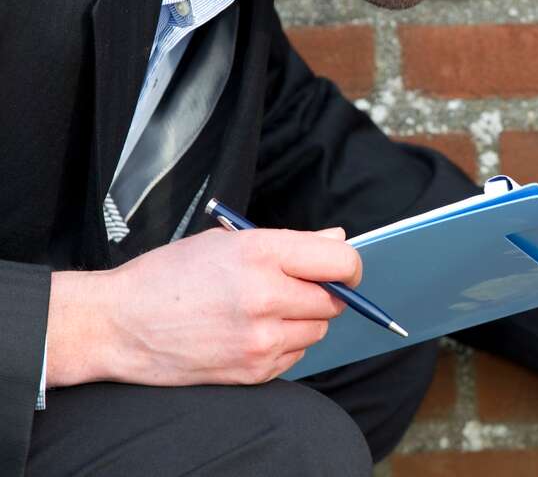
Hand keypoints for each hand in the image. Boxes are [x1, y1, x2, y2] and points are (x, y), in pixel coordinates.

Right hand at [47, 227, 360, 387]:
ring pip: (318, 330)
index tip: (343, 270)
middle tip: (293, 288)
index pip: (340, 260)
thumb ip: (290, 241)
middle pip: (333, 299)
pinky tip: (251, 333)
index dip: (349, 265)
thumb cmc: (169, 275)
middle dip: (322, 293)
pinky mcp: (253, 370)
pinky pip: (296, 356)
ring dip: (303, 321)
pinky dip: (285, 345)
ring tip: (265, 310)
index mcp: (261, 252)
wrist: (118, 324)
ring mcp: (261, 338)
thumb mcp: (226, 240)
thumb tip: (338, 238)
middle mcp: (266, 295)